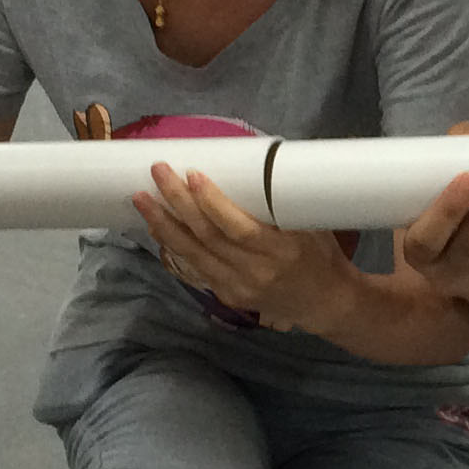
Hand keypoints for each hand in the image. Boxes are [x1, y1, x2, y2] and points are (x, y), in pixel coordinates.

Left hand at [132, 165, 353, 331]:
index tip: (192, 174)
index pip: (237, 228)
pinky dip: (173, 244)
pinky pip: (195, 267)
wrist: (326, 302)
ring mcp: (238, 287)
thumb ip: (276, 205)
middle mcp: (256, 272)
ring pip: (193, 253)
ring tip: (142, 199)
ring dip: (164, 225)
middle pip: (207, 237)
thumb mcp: (310, 227)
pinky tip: (157, 226)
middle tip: (159, 173)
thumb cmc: (322, 255)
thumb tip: (243, 165)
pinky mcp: (228, 296)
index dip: (211, 202)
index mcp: (281, 251)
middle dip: (178, 203)